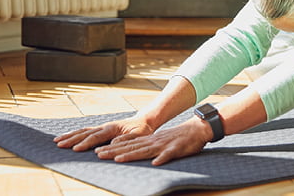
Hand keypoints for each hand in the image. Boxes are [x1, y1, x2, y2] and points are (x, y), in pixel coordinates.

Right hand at [54, 117, 153, 151]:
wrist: (143, 121)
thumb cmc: (142, 129)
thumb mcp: (138, 135)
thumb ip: (127, 139)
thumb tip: (114, 143)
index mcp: (112, 128)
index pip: (96, 136)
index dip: (85, 143)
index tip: (75, 149)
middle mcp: (104, 126)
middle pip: (85, 133)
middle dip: (72, 139)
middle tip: (59, 145)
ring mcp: (102, 127)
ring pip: (83, 131)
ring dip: (70, 136)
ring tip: (57, 141)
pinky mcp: (101, 130)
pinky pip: (86, 131)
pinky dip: (75, 134)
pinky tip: (68, 138)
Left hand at [95, 117, 212, 165]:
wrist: (196, 129)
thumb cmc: (177, 137)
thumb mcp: (159, 140)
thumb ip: (146, 146)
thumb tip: (129, 150)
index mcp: (149, 140)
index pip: (128, 144)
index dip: (112, 148)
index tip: (98, 152)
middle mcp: (153, 142)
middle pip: (131, 147)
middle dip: (114, 151)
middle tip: (99, 155)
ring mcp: (164, 145)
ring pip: (145, 150)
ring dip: (132, 155)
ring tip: (118, 159)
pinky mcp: (177, 149)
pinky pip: (169, 155)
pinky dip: (162, 158)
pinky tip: (155, 163)